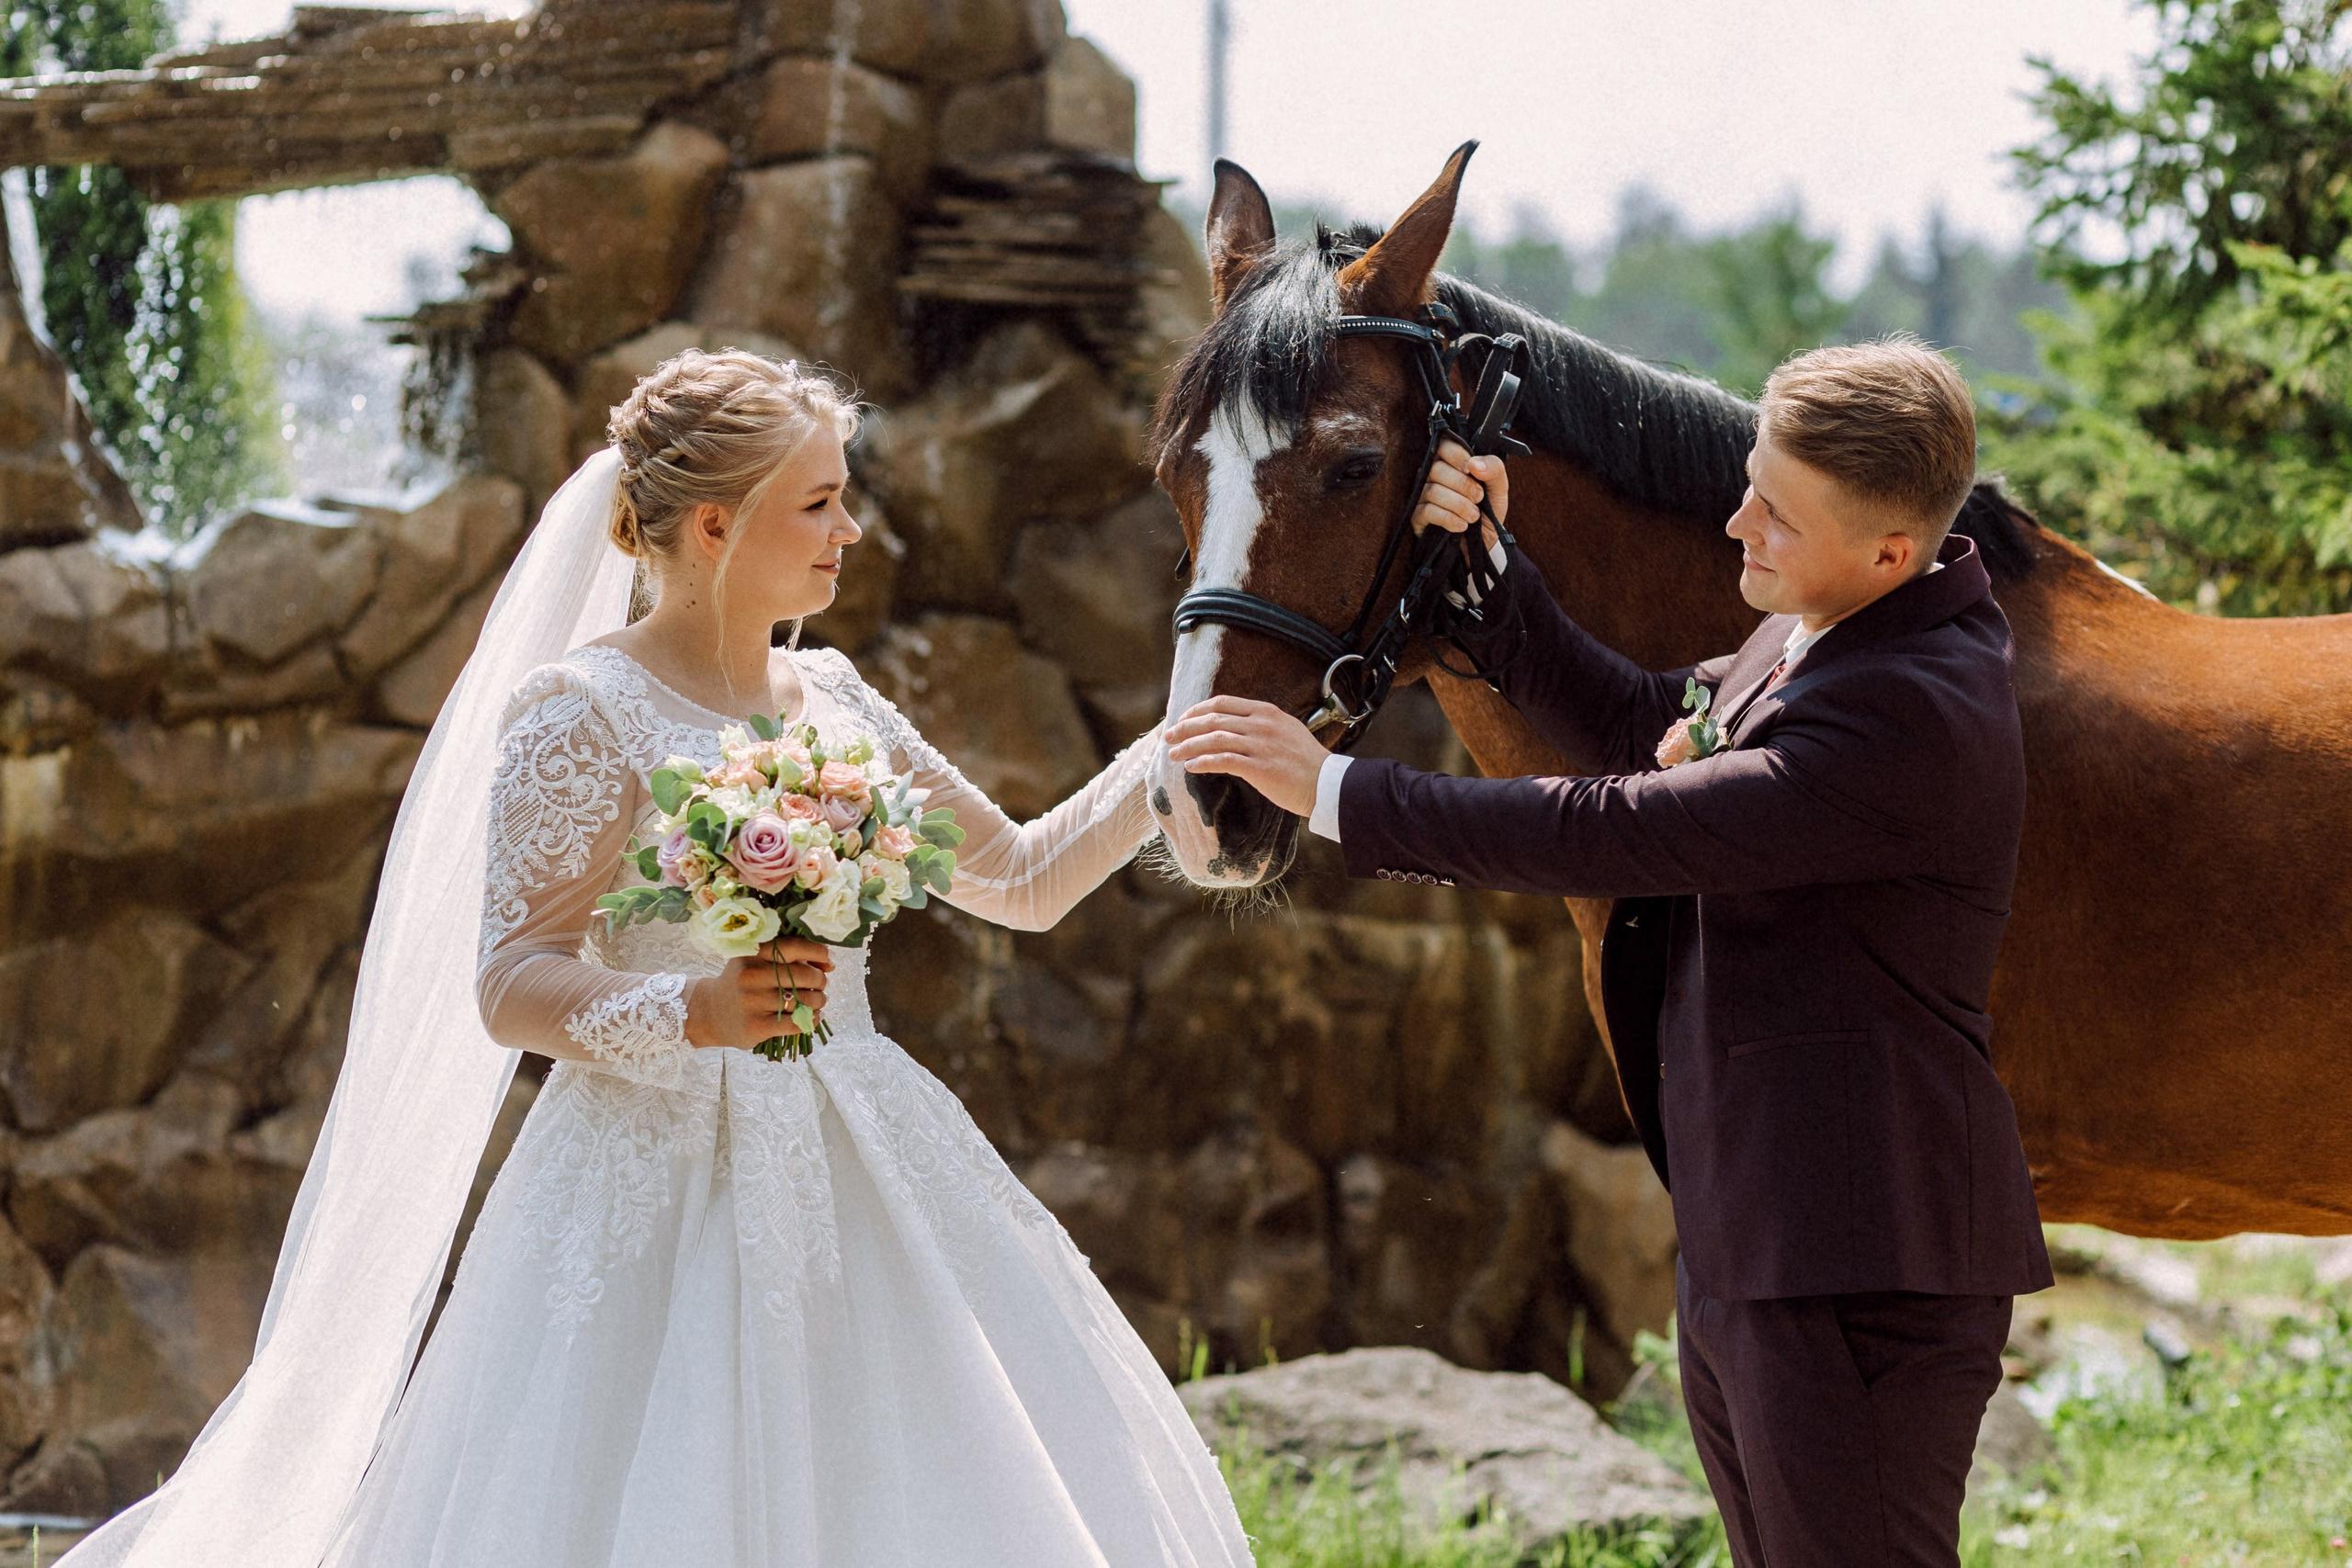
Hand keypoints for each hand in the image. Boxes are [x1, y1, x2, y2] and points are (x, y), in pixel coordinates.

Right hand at [686, 937, 833, 1048]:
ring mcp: (753, 1001)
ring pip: (804, 1000)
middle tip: (820, 985)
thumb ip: (787, 957)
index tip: (827, 960)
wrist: (708, 1012)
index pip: (793, 947)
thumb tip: (829, 963)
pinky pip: (796, 1022)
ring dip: (819, 1001)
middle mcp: (751, 974)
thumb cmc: (741, 983)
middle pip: (804, 975)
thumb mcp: (754, 961)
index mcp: (752, 952)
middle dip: (820, 981)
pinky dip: (811, 1020)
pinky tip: (812, 1017)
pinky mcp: (756, 1025)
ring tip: (817, 1002)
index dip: (817, 952)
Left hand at [1164, 697, 1325, 816]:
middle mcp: (1261, 724)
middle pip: (1213, 719)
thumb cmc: (1306, 762)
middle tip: (1168, 736)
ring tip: (1173, 754)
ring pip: (1214, 739)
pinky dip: (1203, 762)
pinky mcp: (1260, 768)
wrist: (1327, 783)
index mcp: (1266, 712)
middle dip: (1185, 727)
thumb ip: (1261, 725)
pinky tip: (1191, 767)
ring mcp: (1261, 745)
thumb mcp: (1285, 731)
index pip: (1223, 703)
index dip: (1197, 710)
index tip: (1183, 719)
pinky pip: (1223, 760)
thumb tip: (1233, 728)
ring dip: (1189, 745)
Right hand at [1412, 439, 1507, 544]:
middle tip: (1479, 498)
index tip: (1470, 469)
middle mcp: (1432, 476)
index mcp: (1450, 463)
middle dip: (1463, 485)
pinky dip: (1449, 519)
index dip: (1456, 455)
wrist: (1484, 541)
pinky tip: (1462, 526)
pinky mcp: (1417, 516)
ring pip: (1434, 491)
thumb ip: (1493, 468)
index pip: (1443, 446)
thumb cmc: (1488, 509)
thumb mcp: (1499, 487)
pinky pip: (1428, 512)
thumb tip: (1474, 463)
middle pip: (1437, 469)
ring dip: (1459, 505)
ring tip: (1474, 516)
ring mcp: (1422, 496)